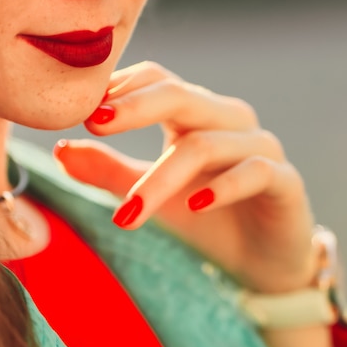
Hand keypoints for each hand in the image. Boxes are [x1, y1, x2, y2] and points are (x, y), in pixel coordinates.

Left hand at [54, 61, 319, 292]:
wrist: (261, 264)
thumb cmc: (205, 224)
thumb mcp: (152, 197)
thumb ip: (110, 172)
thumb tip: (61, 150)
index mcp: (196, 117)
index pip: (158, 81)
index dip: (121, 89)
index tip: (82, 112)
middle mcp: (229, 122)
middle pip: (182, 96)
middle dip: (136, 108)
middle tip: (96, 123)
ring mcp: (260, 147)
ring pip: (207, 143)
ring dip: (163, 176)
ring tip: (129, 210)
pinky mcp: (285, 180)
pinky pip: (255, 171)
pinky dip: (223, 187)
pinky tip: (195, 205)